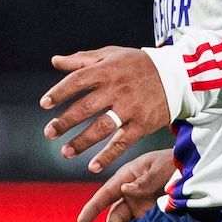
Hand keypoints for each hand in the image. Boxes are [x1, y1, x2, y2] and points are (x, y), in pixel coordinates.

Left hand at [41, 47, 171, 172]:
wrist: (177, 75)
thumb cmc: (138, 64)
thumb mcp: (112, 55)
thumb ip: (82, 60)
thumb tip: (55, 61)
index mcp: (107, 71)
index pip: (77, 81)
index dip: (60, 92)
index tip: (44, 104)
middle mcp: (117, 89)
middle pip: (86, 107)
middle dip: (65, 121)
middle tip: (49, 133)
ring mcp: (130, 108)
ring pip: (102, 127)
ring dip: (82, 142)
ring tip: (65, 152)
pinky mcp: (142, 124)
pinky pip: (122, 142)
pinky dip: (108, 155)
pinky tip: (93, 167)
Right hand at [79, 150, 177, 221]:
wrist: (199, 168)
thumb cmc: (177, 160)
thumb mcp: (161, 166)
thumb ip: (145, 179)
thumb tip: (125, 190)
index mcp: (128, 177)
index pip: (106, 193)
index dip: (93, 207)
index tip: (82, 221)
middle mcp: (131, 193)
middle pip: (116, 216)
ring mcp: (142, 206)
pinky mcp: (154, 216)